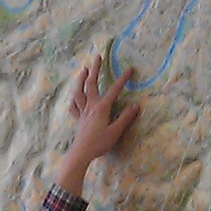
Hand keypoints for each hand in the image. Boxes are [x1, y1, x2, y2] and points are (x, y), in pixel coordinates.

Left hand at [55, 56, 140, 196]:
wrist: (82, 153)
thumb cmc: (99, 143)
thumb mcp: (116, 132)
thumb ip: (125, 118)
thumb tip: (136, 105)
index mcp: (101, 107)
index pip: (114, 90)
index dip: (122, 79)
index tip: (129, 69)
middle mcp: (90, 106)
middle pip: (91, 83)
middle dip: (95, 69)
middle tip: (98, 57)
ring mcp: (82, 111)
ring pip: (79, 91)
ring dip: (80, 79)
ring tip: (83, 70)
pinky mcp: (78, 118)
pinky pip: (74, 105)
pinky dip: (74, 98)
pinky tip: (75, 95)